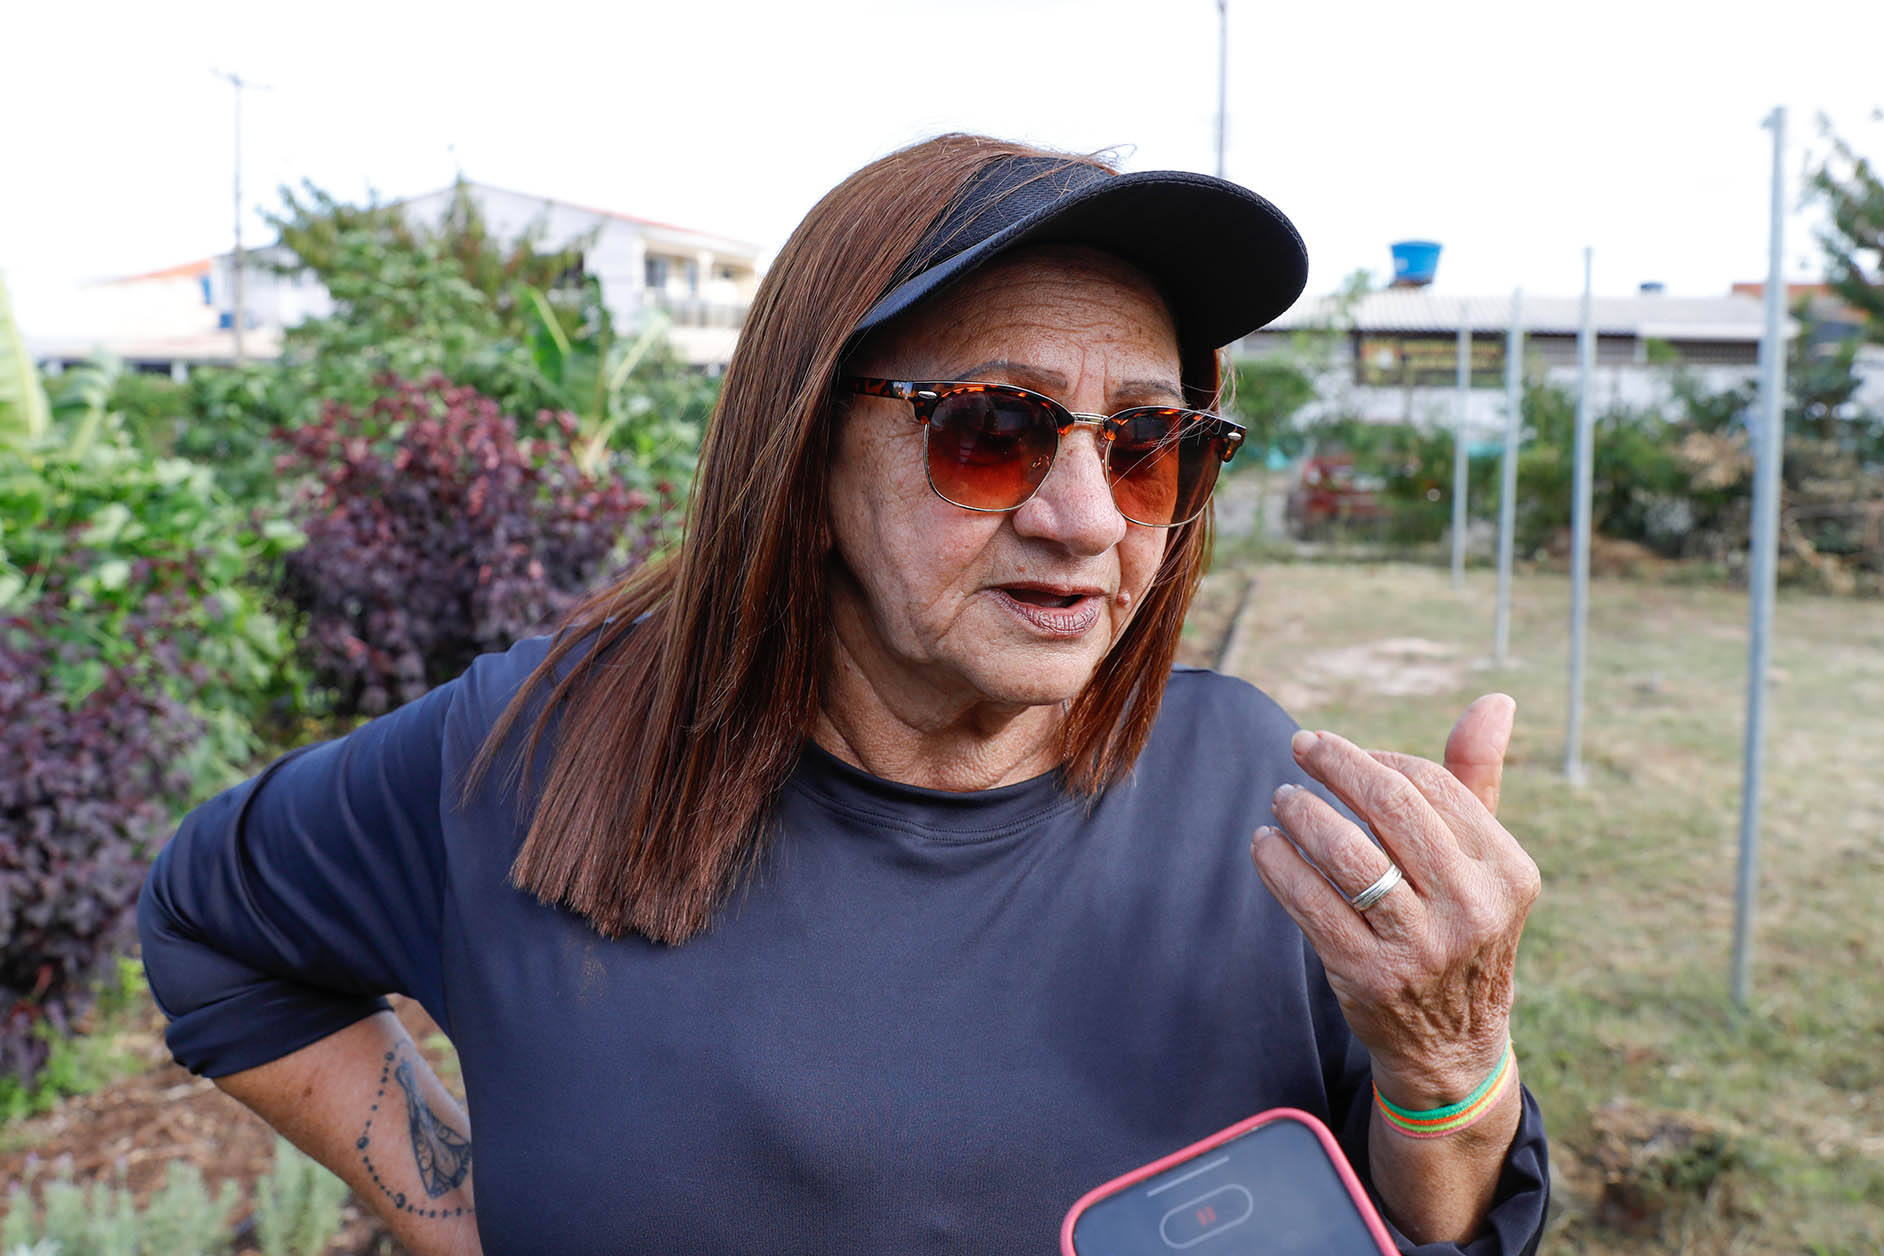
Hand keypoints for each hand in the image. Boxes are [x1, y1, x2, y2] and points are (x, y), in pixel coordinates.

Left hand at [1249, 694, 1539, 1106]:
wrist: (1451, 1042)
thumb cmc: (1460, 925)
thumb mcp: (1484, 862)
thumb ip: (1478, 779)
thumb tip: (1493, 700)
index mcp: (1508, 870)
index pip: (1431, 786)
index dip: (1376, 760)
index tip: (1340, 752)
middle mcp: (1473, 909)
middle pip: (1390, 808)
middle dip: (1336, 766)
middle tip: (1301, 746)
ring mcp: (1422, 947)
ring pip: (1345, 853)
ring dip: (1301, 812)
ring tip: (1282, 799)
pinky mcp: (1369, 976)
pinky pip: (1310, 902)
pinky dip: (1278, 864)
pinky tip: (1266, 844)